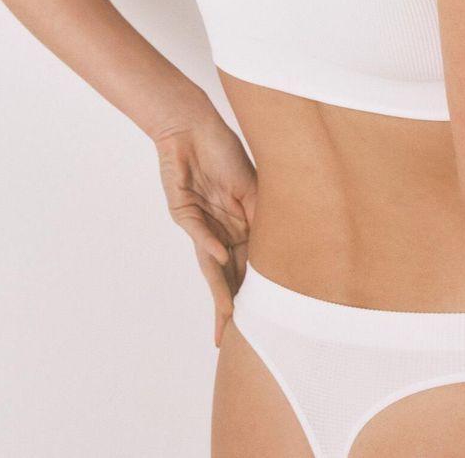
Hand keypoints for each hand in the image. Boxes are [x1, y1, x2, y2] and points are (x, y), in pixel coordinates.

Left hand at [153, 118, 257, 347]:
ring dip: (219, 288)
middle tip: (239, 336)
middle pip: (228, 275)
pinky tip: (222, 258)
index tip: (267, 320)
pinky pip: (198, 232)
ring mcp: (200, 225)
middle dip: (233, 305)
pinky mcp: (182, 212)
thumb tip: (282, 252)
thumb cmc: (224, 153)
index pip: (249, 267)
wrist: (193, 129)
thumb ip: (263, 219)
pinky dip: (210, 245)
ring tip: (228, 314)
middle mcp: (220, 232)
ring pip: (210, 265)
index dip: (255, 293)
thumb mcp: (254, 188)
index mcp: (240, 228)